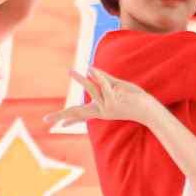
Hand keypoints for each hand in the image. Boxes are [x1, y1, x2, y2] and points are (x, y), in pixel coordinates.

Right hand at [44, 67, 163, 130]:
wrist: (150, 110)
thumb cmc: (136, 100)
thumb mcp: (117, 88)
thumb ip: (104, 79)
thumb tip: (90, 70)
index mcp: (101, 110)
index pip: (82, 115)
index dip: (70, 119)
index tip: (59, 126)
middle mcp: (101, 110)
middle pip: (78, 112)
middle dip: (62, 115)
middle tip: (45, 120)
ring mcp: (107, 106)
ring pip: (91, 90)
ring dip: (80, 80)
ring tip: (69, 71)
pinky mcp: (113, 101)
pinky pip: (104, 85)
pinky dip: (98, 76)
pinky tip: (90, 69)